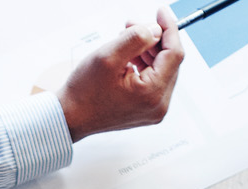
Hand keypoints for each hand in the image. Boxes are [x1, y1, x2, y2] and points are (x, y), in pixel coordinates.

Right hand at [59, 10, 183, 141]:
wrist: (73, 117)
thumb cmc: (85, 92)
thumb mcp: (108, 56)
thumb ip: (136, 39)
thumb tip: (156, 30)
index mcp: (152, 94)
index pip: (174, 54)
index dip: (169, 29)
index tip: (161, 12)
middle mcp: (159, 106)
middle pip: (170, 62)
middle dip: (155, 39)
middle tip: (133, 24)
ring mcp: (154, 110)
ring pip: (162, 70)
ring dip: (149, 50)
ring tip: (126, 39)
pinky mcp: (148, 110)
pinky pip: (155, 80)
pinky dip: (145, 64)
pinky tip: (129, 56)